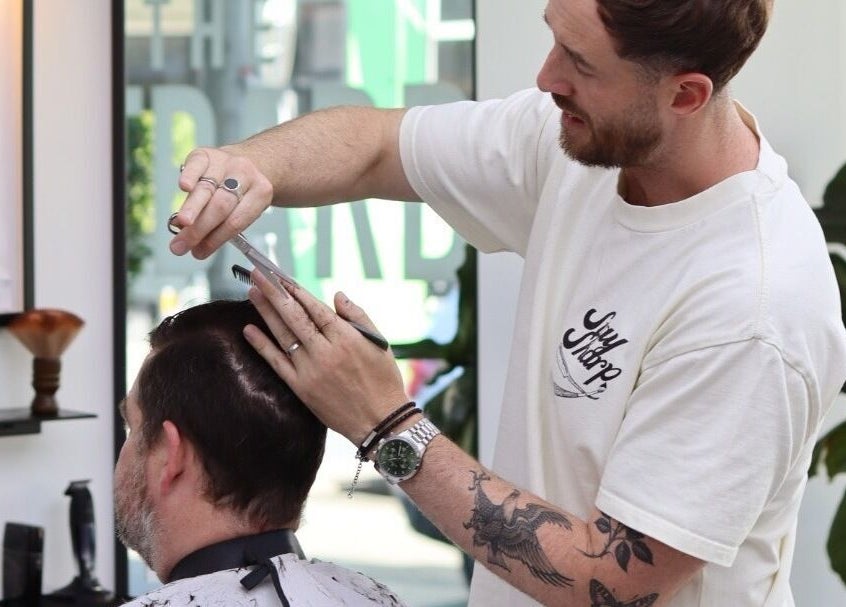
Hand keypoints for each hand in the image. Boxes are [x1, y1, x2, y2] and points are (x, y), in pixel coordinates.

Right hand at [170, 146, 273, 258]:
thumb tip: (194, 245)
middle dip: (199, 229)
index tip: (198, 253)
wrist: (249, 163)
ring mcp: (226, 162)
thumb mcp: (243, 211)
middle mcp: (245, 175)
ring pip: (207, 189)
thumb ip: (220, 227)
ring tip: (178, 226)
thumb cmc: (242, 195)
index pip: (236, 221)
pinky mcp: (206, 154)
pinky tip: (184, 188)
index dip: (216, 239)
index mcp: (261, 193)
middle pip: (221, 206)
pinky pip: (196, 165)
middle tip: (181, 246)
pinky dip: (189, 176)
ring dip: (190, 209)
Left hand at [243, 270, 408, 445]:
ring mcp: (311, 370)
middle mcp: (326, 351)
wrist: (380, 421)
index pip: (315, 307)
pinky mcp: (301, 388)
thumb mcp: (379, 343)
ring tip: (252, 292)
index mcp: (347, 338)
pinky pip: (277, 363)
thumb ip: (358, 316)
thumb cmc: (384, 381)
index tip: (281, 276)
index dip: (296, 290)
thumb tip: (337, 295)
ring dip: (265, 312)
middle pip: (294, 315)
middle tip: (258, 274)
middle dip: (274, 292)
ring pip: (283, 335)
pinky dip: (262, 345)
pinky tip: (249, 330)